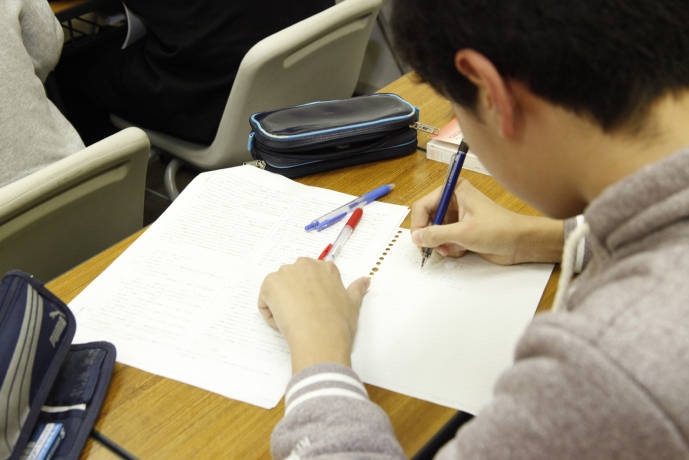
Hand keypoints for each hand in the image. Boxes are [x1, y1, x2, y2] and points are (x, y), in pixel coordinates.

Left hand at [258, 257, 369, 373]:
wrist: (320, 337)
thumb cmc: (337, 323)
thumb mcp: (353, 304)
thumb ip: (358, 289)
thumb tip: (366, 280)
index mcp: (325, 268)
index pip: (312, 277)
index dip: (312, 295)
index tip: (315, 309)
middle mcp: (305, 265)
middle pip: (293, 280)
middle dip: (295, 297)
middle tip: (304, 316)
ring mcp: (286, 273)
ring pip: (278, 290)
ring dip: (282, 305)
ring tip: (296, 321)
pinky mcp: (270, 285)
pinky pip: (265, 300)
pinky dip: (270, 314)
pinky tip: (285, 323)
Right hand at [410, 178, 563, 264]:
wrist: (521, 243)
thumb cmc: (499, 230)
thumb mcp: (464, 233)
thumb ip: (437, 234)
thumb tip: (416, 237)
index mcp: (455, 190)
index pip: (423, 205)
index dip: (418, 223)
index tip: (419, 240)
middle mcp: (454, 201)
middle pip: (427, 219)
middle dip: (431, 236)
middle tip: (435, 248)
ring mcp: (457, 216)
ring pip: (435, 232)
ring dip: (441, 244)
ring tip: (454, 248)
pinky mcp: (461, 230)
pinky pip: (444, 240)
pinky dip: (449, 248)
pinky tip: (462, 250)